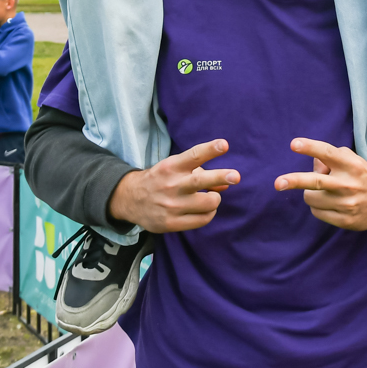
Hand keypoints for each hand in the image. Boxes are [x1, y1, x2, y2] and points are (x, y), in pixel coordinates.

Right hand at [109, 139, 240, 232]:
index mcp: (172, 166)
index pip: (193, 155)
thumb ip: (201, 172)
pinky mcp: (172, 223)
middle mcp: (172, 185)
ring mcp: (172, 206)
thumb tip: (226, 183)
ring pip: (208, 203)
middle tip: (235, 176)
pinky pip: (202, 220)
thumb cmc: (161, 179)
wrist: (131, 199)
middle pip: (201, 181)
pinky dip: (209, 213)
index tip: (224, 145)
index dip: (210, 150)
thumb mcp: (176, 169)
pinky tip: (204, 209)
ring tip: (210, 197)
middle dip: (220, 177)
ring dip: (215, 199)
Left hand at [274, 138, 366, 230]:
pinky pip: (318, 213)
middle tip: (278, 183)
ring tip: (323, 192)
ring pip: (311, 199)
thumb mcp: (350, 160)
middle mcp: (348, 183)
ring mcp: (347, 203)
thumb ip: (329, 158)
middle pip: (315, 182)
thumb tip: (311, 162)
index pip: (327, 153)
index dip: (310, 147)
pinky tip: (329, 204)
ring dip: (311, 194)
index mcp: (350, 164)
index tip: (293, 144)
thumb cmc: (361, 175)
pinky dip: (318, 207)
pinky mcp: (346, 220)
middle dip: (294, 181)